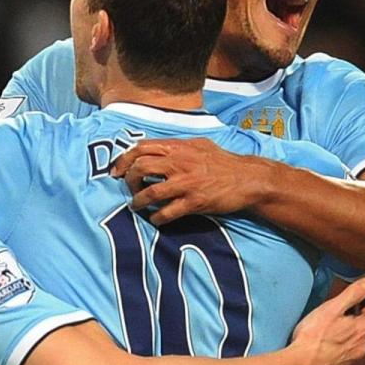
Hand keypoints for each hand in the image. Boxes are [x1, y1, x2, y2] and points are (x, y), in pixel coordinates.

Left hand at [110, 138, 264, 224]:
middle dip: (128, 181)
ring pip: (149, 192)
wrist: (248, 179)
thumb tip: (155, 149)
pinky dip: (157, 218)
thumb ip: (177, 146)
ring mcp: (186, 183)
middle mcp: (179, 162)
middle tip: (130, 189)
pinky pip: (167, 212)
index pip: (141, 148)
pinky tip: (156, 219)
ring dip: (138, 202)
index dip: (123, 160)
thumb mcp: (199, 144)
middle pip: (140, 168)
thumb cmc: (223, 162)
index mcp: (178, 147)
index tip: (117, 171)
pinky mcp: (194, 202)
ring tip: (137, 207)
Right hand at [288, 277, 364, 364]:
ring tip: (346, 322)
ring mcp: (350, 357)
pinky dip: (346, 341)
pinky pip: (349, 350)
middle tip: (363, 309)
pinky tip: (334, 339)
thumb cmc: (314, 338)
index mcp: (360, 330)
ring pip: (359, 340)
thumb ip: (351, 295)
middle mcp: (359, 345)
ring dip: (356, 330)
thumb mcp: (332, 309)